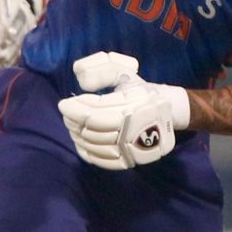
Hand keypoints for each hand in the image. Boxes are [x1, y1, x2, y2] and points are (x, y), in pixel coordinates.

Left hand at [57, 53, 190, 170]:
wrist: (168, 112)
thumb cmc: (140, 90)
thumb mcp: (124, 72)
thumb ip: (103, 70)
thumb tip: (82, 82)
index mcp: (135, 106)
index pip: (95, 114)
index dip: (75, 109)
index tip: (63, 104)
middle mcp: (135, 129)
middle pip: (92, 131)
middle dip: (74, 121)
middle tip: (67, 113)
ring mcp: (133, 148)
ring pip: (95, 146)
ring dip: (77, 135)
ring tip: (71, 124)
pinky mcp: (131, 160)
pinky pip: (102, 160)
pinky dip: (86, 151)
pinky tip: (79, 140)